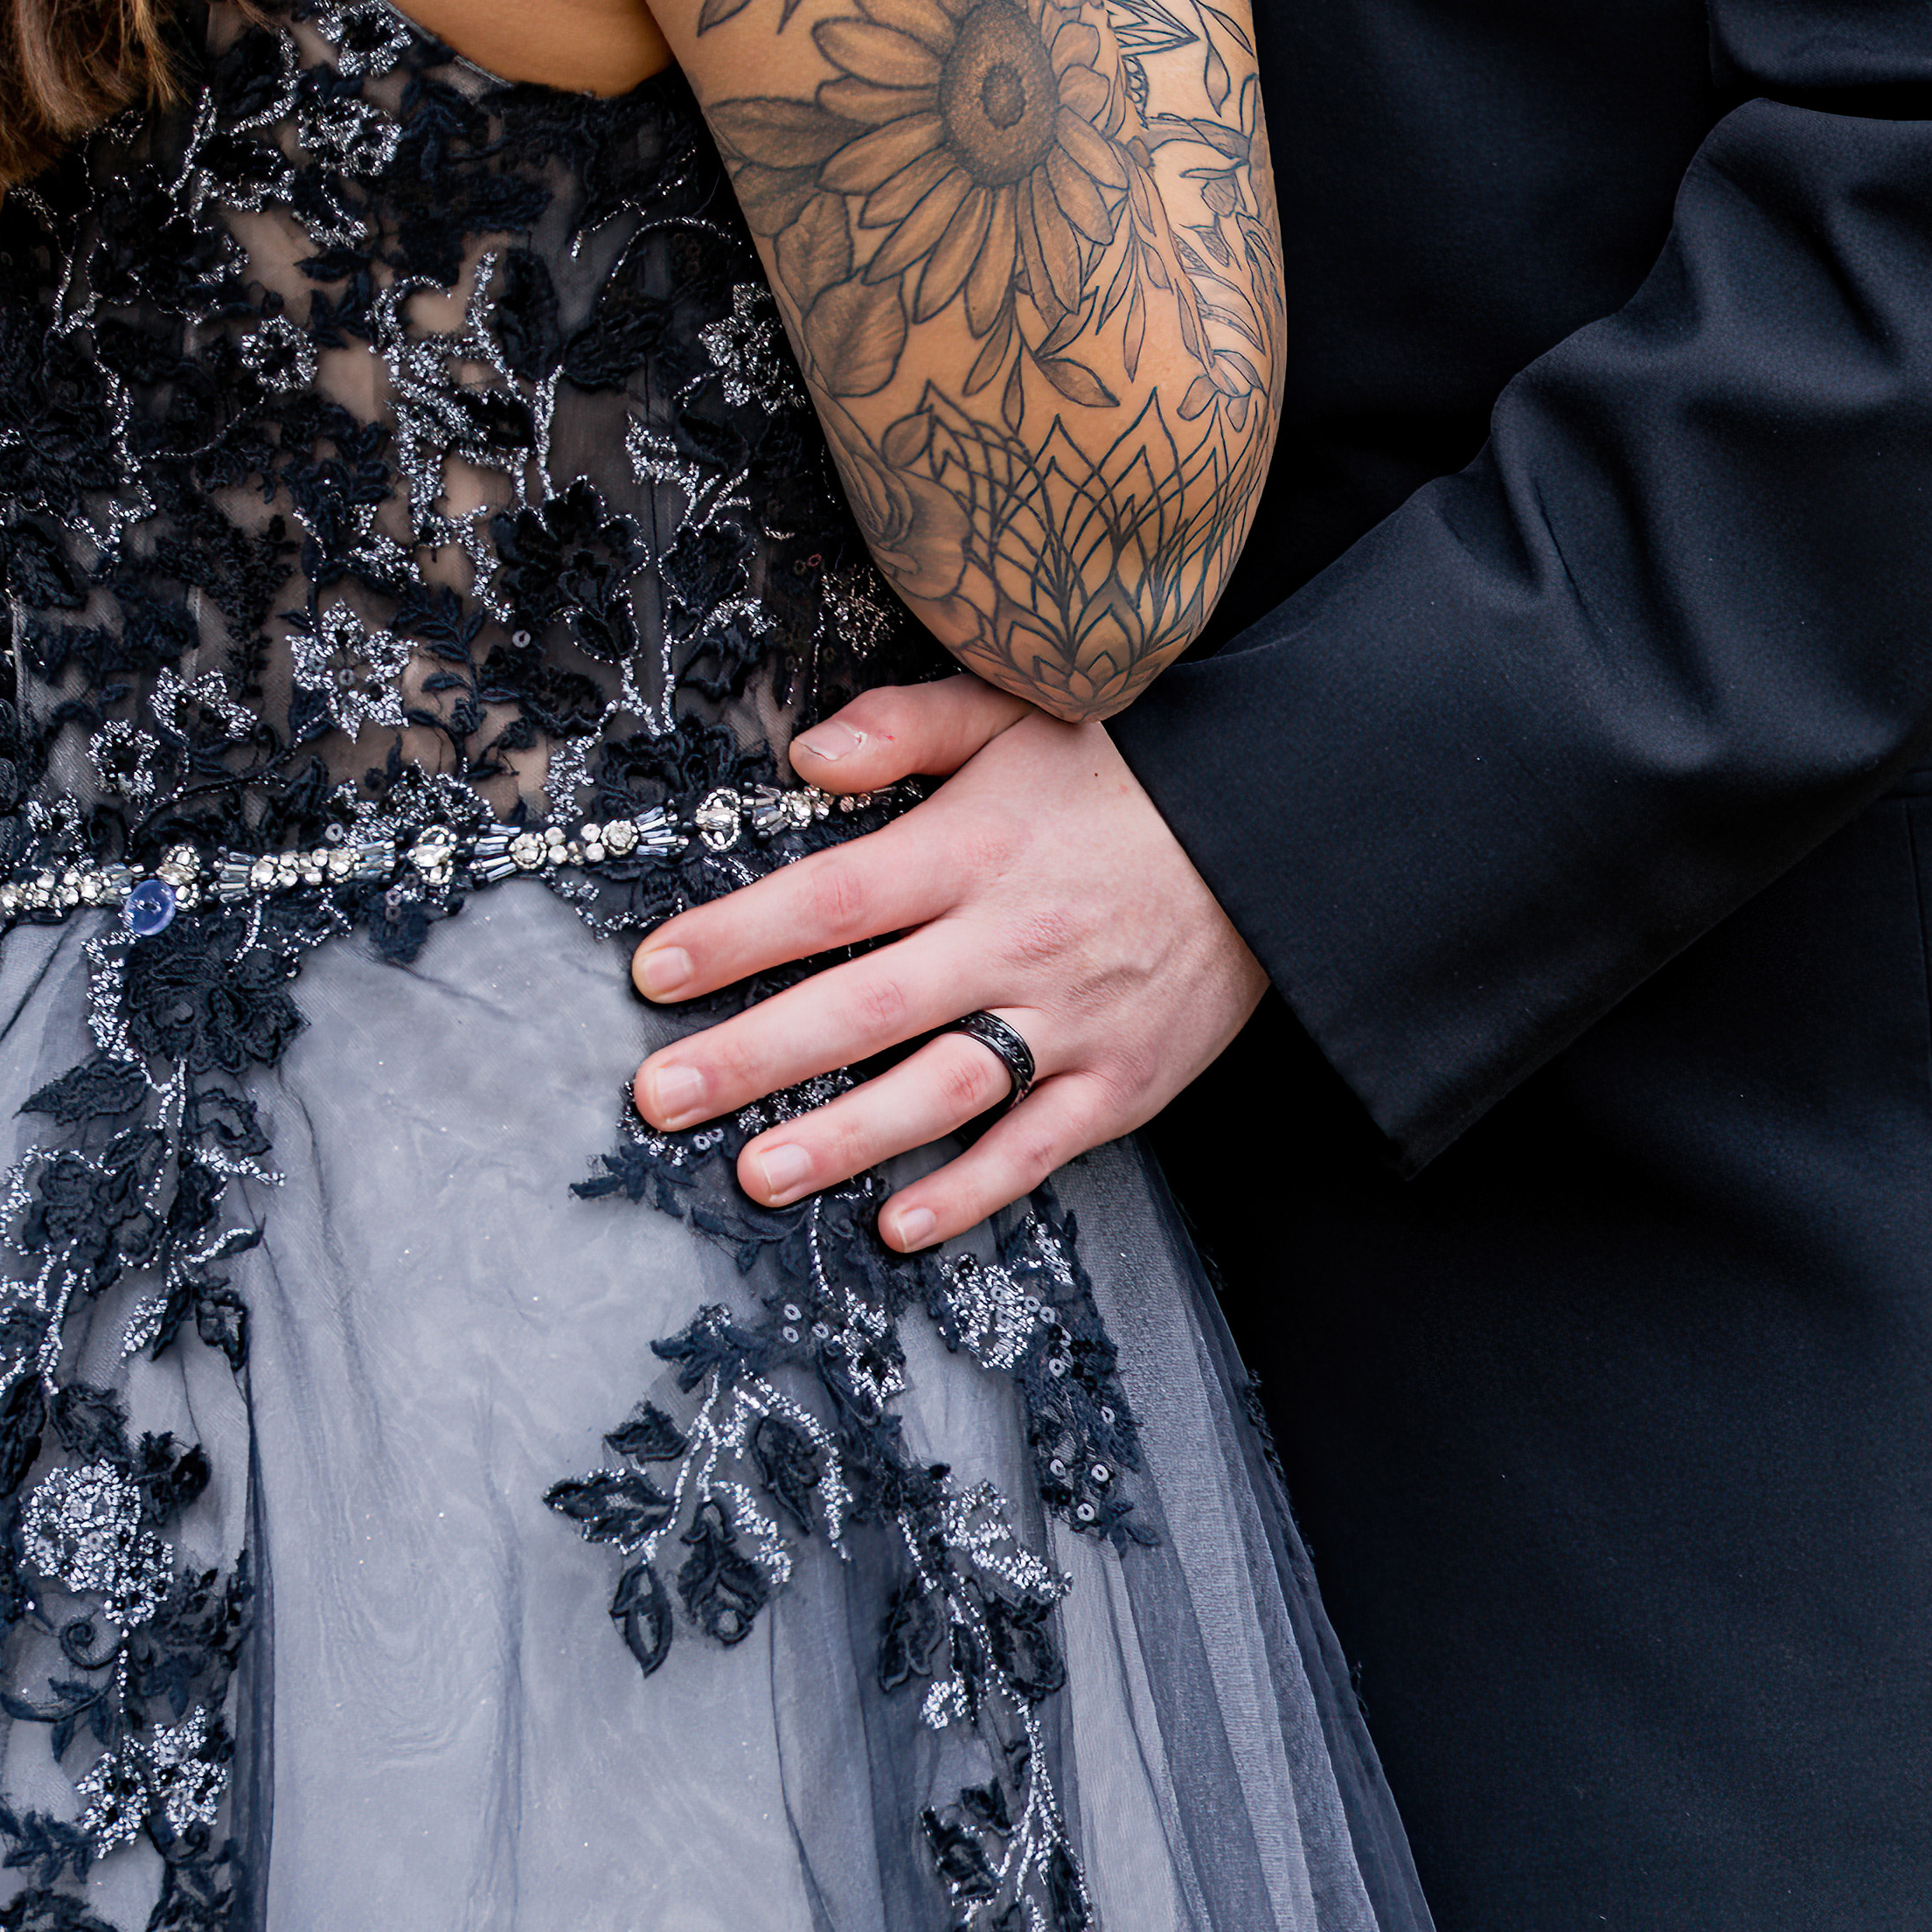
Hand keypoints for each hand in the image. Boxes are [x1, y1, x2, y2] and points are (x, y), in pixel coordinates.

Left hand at [626, 677, 1267, 1244]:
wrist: (1275, 824)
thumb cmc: (1129, 764)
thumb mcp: (1018, 708)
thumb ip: (907, 724)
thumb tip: (804, 752)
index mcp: (972, 846)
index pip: (832, 895)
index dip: (739, 934)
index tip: (655, 968)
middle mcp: (1010, 938)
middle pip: (861, 1006)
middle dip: (752, 1057)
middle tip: (659, 1097)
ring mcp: (1070, 1019)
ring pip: (938, 1091)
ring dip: (842, 1139)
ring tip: (755, 1175)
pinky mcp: (1124, 1081)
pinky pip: (1036, 1146)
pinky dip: (969, 1191)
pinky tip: (899, 1223)